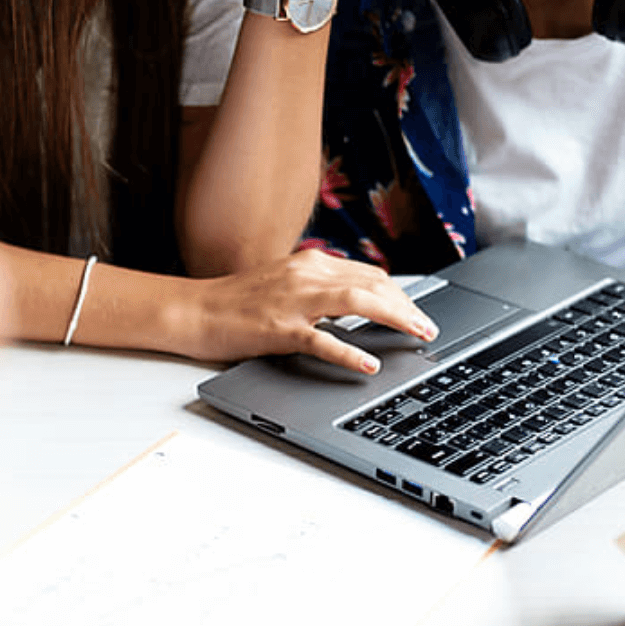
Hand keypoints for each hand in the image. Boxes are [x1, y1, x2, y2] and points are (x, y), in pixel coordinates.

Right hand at [187, 249, 438, 372]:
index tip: (418, 312)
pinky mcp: (279, 328)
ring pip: (358, 303)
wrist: (195, 310)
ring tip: (418, 335)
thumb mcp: (288, 283)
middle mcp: (308, 274)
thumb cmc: (240, 302)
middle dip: (408, 306)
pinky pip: (322, 339)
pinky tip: (369, 363)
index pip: (371, 275)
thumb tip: (362, 301)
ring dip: (395, 318)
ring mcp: (294, 301)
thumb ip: (323, 288)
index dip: (401, 294)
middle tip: (429, 328)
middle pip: (373, 285)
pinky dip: (350, 351)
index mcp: (312, 262)